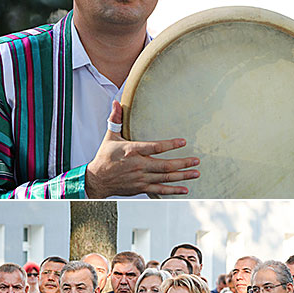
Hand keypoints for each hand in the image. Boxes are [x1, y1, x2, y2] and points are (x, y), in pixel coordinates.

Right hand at [85, 100, 199, 197]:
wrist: (97, 180)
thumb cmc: (105, 157)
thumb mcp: (110, 137)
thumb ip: (116, 119)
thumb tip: (116, 102)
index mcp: (132, 150)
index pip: (155, 147)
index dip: (170, 144)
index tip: (183, 142)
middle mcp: (138, 165)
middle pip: (164, 165)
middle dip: (183, 163)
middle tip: (196, 160)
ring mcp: (141, 178)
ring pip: (165, 178)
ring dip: (182, 176)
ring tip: (195, 172)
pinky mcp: (141, 188)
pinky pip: (159, 190)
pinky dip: (173, 190)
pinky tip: (184, 189)